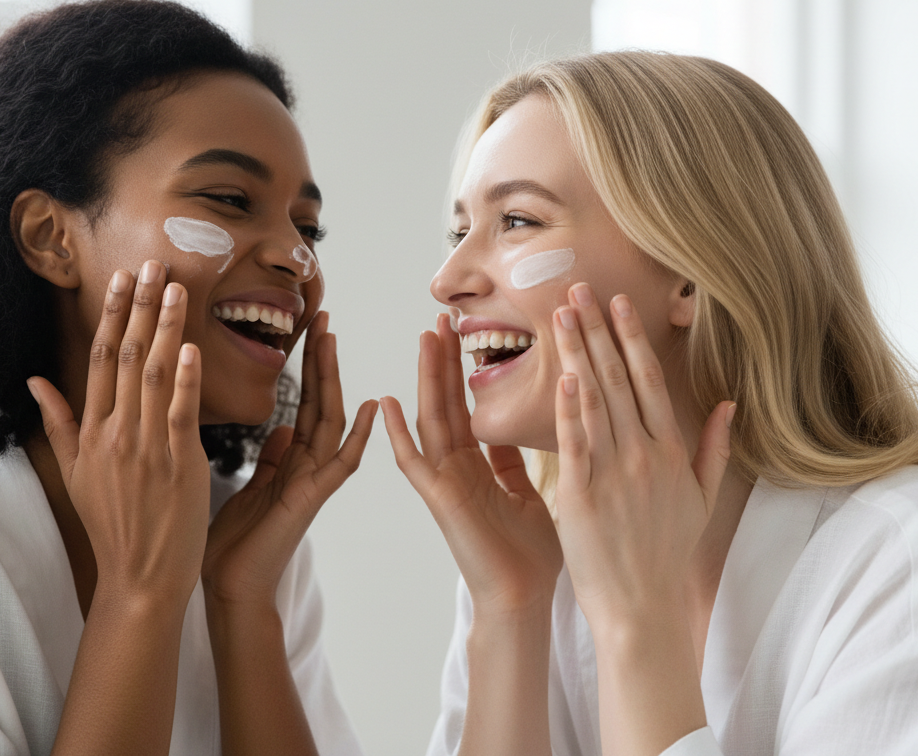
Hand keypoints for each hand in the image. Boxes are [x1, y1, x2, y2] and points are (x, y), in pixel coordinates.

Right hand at [28, 261, 210, 602]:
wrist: (139, 576)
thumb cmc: (112, 525)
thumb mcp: (74, 473)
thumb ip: (60, 422)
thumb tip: (35, 379)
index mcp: (93, 432)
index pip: (100, 360)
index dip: (111, 315)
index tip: (121, 280)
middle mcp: (116, 433)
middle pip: (127, 357)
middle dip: (141, 307)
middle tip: (155, 264)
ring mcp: (147, 448)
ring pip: (156, 376)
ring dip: (167, 329)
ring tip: (178, 289)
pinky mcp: (178, 464)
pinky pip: (181, 414)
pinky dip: (186, 379)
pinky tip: (190, 347)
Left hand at [202, 311, 377, 607]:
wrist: (228, 590)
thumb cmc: (232, 546)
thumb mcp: (248, 491)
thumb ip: (270, 461)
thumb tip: (281, 429)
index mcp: (288, 464)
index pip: (303, 404)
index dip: (307, 367)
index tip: (309, 329)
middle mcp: (305, 468)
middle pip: (320, 403)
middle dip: (322, 360)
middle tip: (322, 316)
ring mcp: (311, 484)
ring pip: (330, 422)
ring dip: (332, 380)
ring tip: (331, 340)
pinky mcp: (309, 501)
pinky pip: (340, 465)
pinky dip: (359, 437)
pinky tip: (371, 408)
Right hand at [382, 314, 561, 617]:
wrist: (524, 599)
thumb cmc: (531, 556)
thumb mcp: (527, 494)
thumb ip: (513, 462)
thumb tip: (514, 428)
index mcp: (478, 467)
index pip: (465, 407)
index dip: (463, 371)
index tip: (464, 333)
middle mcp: (456, 470)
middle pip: (445, 404)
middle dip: (444, 361)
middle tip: (441, 318)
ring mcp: (444, 484)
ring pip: (430, 420)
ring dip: (427, 379)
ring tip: (425, 338)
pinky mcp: (440, 501)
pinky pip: (414, 463)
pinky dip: (397, 434)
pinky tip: (386, 402)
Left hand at [550, 283, 733, 634]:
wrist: (642, 605)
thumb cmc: (667, 553)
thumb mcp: (703, 499)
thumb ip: (715, 448)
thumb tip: (729, 405)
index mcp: (672, 451)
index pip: (651, 380)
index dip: (631, 338)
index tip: (618, 303)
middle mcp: (645, 454)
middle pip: (619, 379)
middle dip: (596, 330)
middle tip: (577, 288)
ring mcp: (615, 472)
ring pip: (595, 400)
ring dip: (577, 353)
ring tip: (560, 315)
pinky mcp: (583, 493)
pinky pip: (576, 442)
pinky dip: (569, 407)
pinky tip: (562, 375)